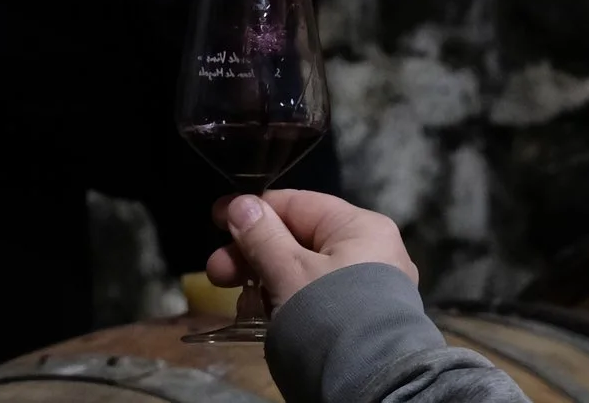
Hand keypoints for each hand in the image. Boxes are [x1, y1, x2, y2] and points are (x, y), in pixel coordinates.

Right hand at [204, 190, 419, 312]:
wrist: (373, 387)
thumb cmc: (330, 317)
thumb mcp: (289, 272)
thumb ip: (263, 237)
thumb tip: (241, 204)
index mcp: (360, 228)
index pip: (298, 204)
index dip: (253, 210)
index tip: (216, 218)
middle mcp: (370, 252)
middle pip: (299, 239)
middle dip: (252, 253)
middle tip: (216, 272)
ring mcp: (366, 288)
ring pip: (304, 271)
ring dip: (266, 279)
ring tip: (239, 301)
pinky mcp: (358, 319)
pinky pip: (315, 297)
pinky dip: (287, 301)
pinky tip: (263, 315)